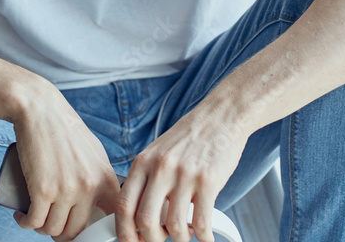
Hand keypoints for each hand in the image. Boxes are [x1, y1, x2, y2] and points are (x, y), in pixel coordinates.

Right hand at [10, 81, 120, 241]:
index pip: (111, 219)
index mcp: (106, 179)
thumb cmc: (65, 129)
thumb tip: (106, 203)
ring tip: (35, 217)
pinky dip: (25, 224)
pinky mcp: (42, 189)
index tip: (84, 233)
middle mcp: (89, 187)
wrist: (41, 110)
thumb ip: (102, 177)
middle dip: (63, 233)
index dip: (98, 232)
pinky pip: (34, 222)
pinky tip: (23, 217)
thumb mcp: (95, 153)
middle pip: (77, 231)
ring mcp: (66, 190)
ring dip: (41, 228)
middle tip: (52, 224)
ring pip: (53, 229)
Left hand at [114, 106, 247, 241]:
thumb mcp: (158, 151)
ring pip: (175, 226)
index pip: (123, 206)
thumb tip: (138, 217)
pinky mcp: (209, 181)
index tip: (132, 241)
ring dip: (179, 238)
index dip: (124, 232)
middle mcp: (161, 168)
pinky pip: (202, 222)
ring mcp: (185, 175)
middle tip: (160, 240)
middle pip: (145, 221)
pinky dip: (204, 237)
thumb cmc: (190, 136)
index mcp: (144, 162)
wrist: (221, 116)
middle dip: (151, 240)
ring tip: (186, 234)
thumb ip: (146, 179)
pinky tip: (206, 236)